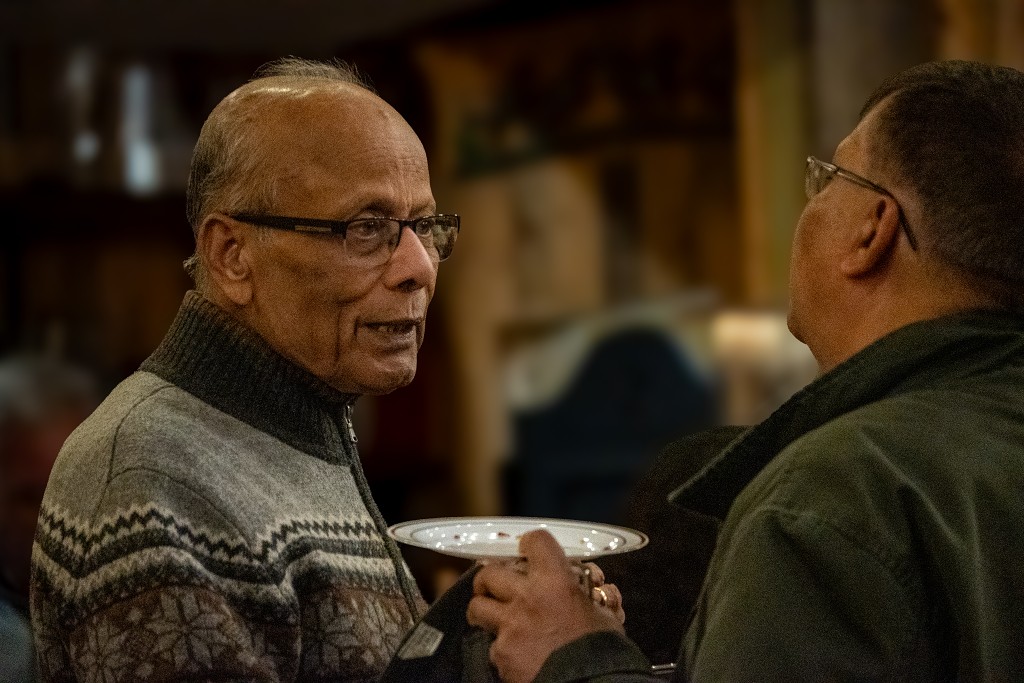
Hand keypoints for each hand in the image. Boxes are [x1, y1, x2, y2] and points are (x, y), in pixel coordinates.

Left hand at [467, 530, 625, 682]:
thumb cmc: (602, 651)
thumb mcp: (605, 616)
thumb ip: (596, 598)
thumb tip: (601, 592)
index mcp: (556, 582)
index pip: (536, 542)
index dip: (530, 544)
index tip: (528, 549)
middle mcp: (527, 598)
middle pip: (489, 573)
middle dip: (489, 578)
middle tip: (494, 585)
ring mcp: (510, 627)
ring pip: (477, 607)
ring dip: (483, 610)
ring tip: (491, 618)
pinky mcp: (502, 654)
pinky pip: (492, 646)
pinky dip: (502, 649)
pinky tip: (516, 653)